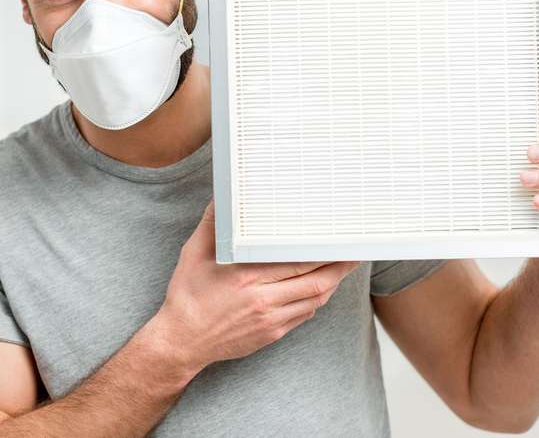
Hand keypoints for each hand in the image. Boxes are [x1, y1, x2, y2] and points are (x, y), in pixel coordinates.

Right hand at [152, 199, 361, 376]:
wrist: (182, 341)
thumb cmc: (187, 295)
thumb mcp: (194, 254)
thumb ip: (213, 224)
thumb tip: (220, 197)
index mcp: (248, 276)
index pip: (298, 261)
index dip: (324, 251)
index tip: (337, 239)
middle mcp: (264, 299)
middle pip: (317, 282)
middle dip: (340, 267)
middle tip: (356, 253)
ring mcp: (271, 319)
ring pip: (315, 300)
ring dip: (332, 283)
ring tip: (343, 268)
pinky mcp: (272, 333)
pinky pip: (304, 315)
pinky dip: (316, 300)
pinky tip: (319, 288)